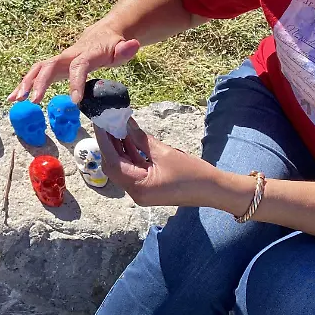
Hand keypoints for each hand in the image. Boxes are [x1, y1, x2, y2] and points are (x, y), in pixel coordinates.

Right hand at [7, 19, 140, 103]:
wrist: (102, 34)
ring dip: (25, 84)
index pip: (78, 67)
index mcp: (85, 55)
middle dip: (40, 83)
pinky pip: (35, 75)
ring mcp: (58, 61)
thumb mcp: (123, 48)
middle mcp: (68, 56)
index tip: (75, 101)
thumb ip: (127, 49)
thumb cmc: (113, 46)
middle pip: (49, 66)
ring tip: (14, 100)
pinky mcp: (53, 67)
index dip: (75, 82)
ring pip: (37, 69)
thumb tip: (133, 45)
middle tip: (34, 101)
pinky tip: (13, 98)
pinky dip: (23, 85)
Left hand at [95, 118, 222, 208]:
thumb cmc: (193, 173)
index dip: (104, 141)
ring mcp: (141, 191)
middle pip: (114, 165)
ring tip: (115, 125)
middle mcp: (135, 192)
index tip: (99, 123)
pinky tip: (128, 137)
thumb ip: (141, 139)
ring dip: (119, 147)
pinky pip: (133, 169)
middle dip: (109, 143)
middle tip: (106, 122)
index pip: (112, 161)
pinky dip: (130, 154)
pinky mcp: (148, 187)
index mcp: (138, 187)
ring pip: (123, 166)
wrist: (214, 190)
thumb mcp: (164, 153)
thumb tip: (124, 123)